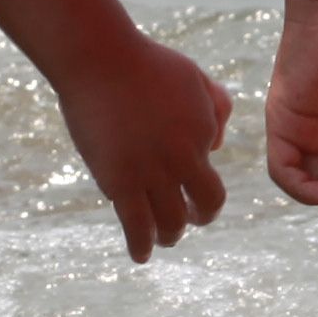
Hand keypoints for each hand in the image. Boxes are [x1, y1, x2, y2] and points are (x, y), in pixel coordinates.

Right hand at [58, 31, 232, 260]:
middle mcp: (184, 157)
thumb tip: (217, 145)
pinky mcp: (120, 182)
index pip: (212, 168)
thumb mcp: (193, 77)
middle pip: (206, 204)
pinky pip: (136, 226)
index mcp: (204, 132)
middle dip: (199, 216)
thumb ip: (215, 106)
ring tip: (164, 239)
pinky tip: (140, 257)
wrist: (100, 59)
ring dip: (171, 235)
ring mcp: (152, 172)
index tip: (184, 179)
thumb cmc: (143, 64)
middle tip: (188, 219)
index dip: (199, 178)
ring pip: (172, 222)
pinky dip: (141, 246)